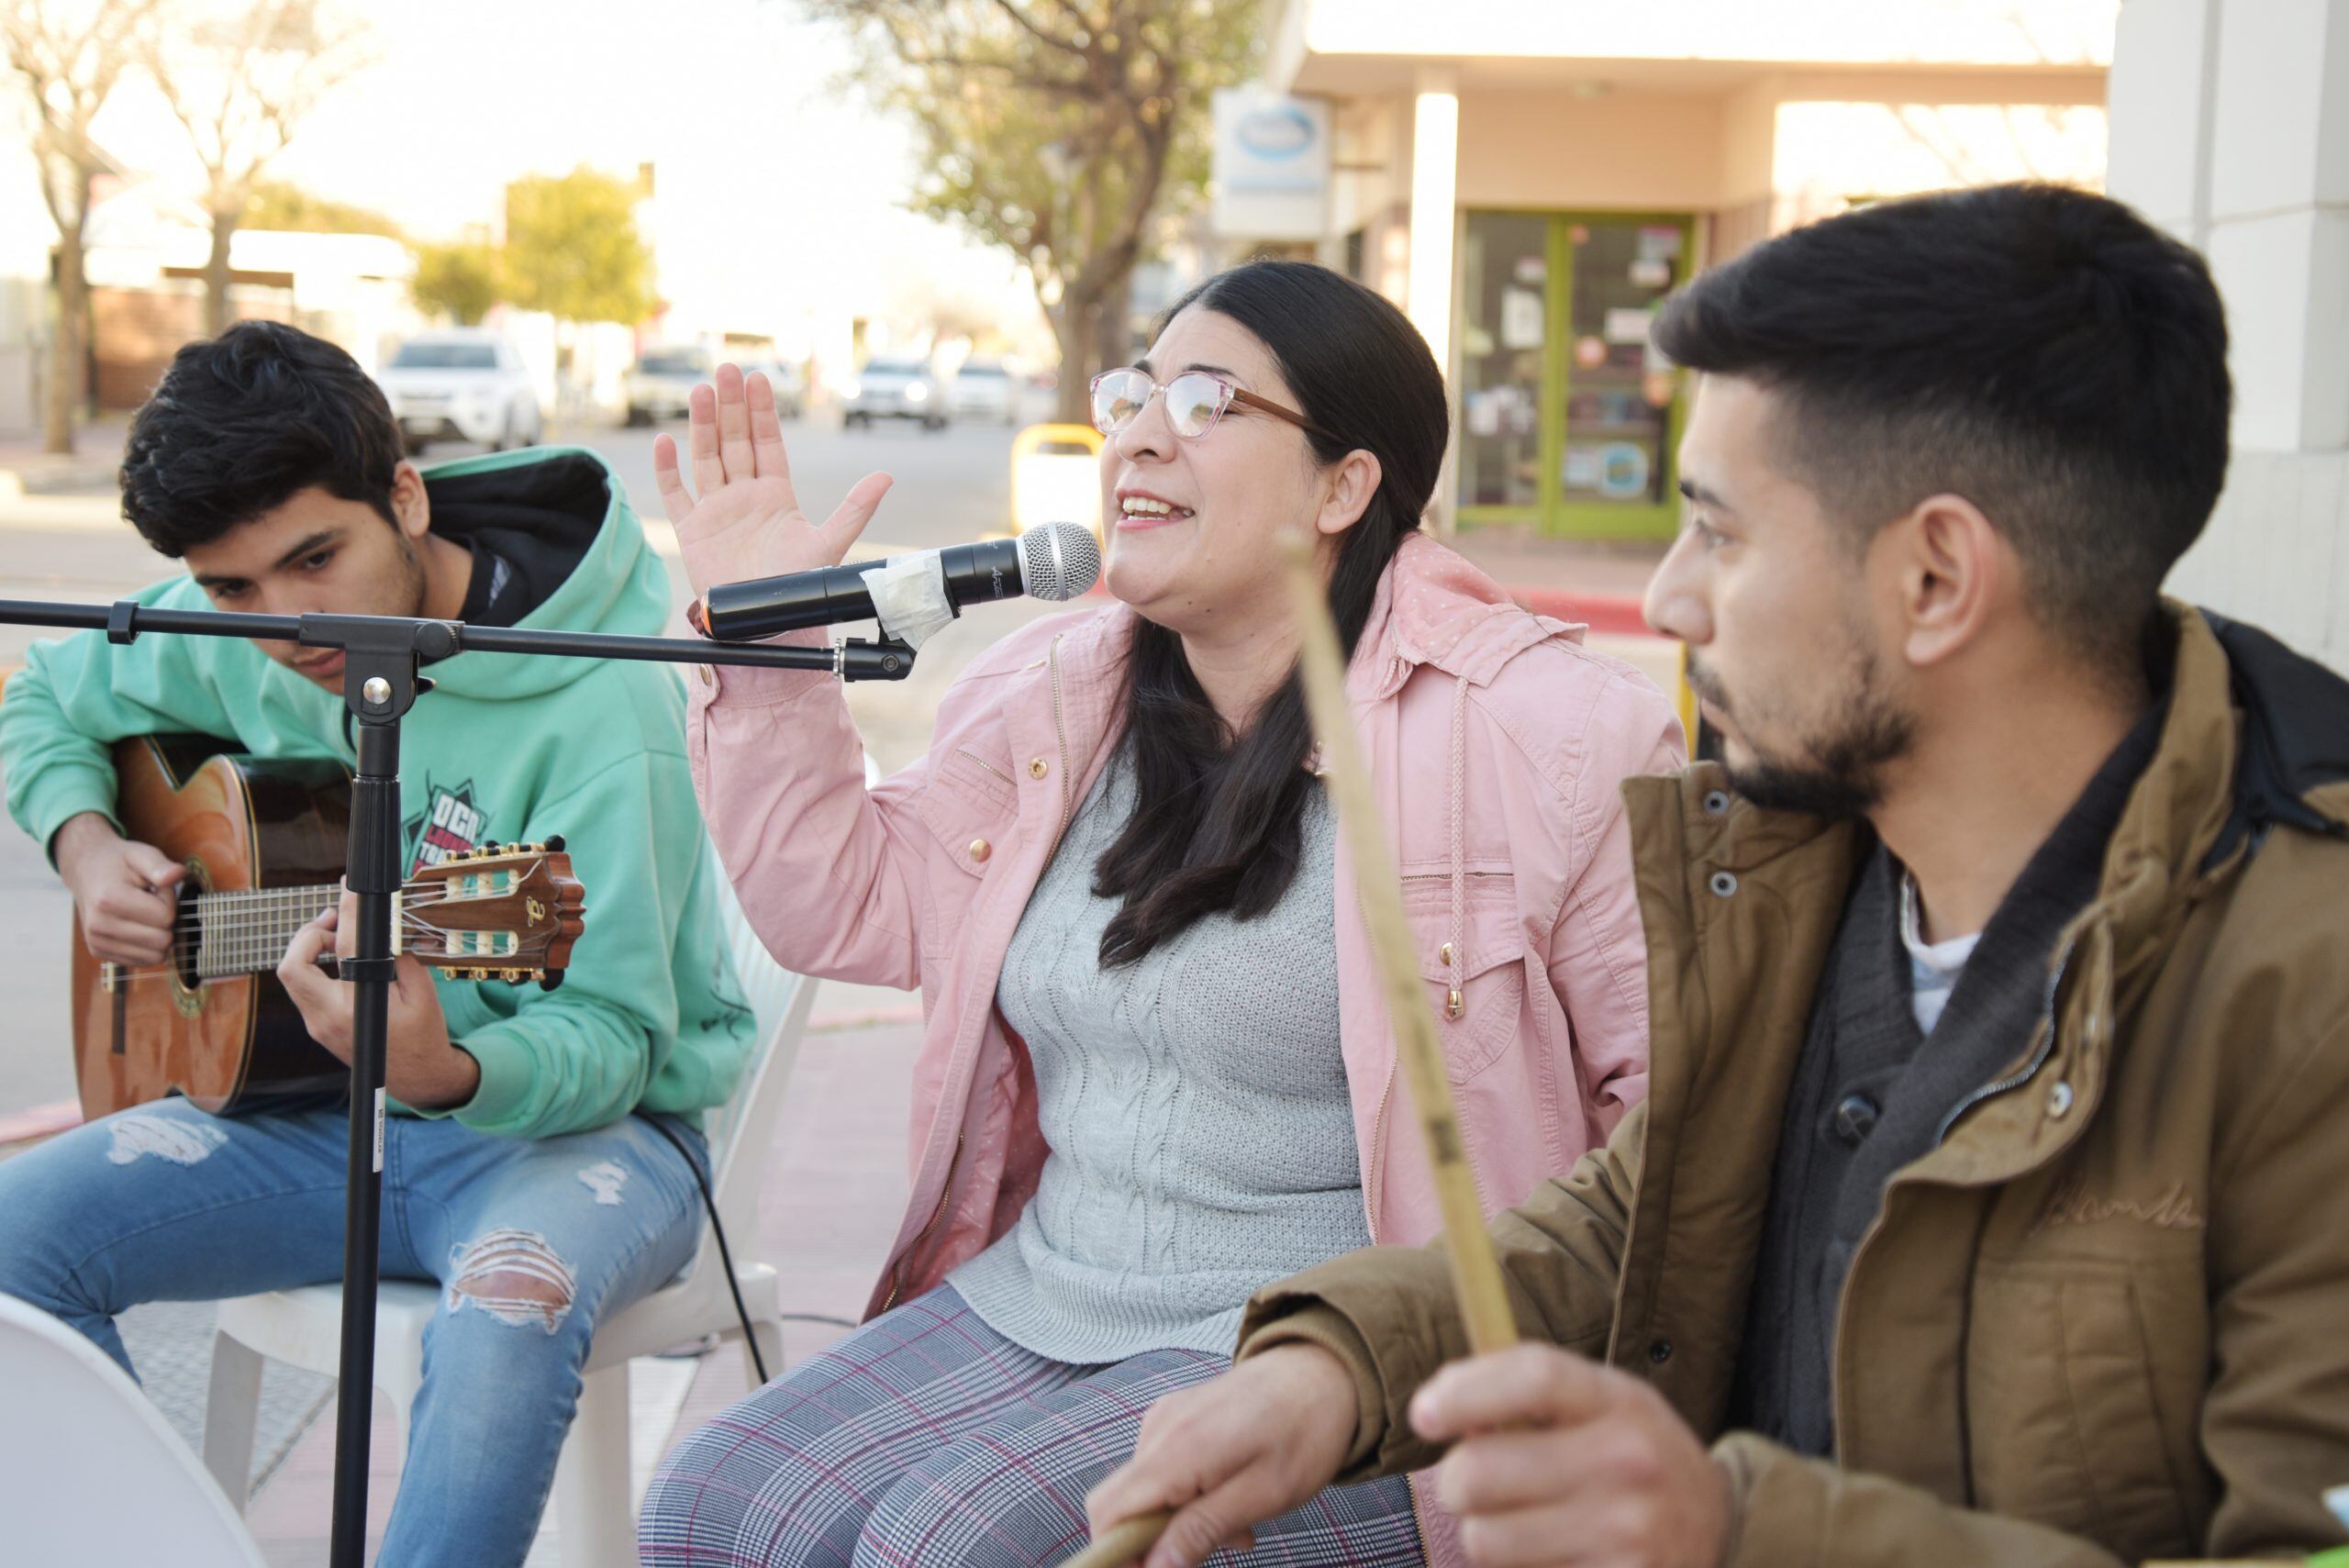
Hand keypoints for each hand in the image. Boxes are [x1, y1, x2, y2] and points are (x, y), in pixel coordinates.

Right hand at [58, 813, 184, 965]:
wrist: (85, 871)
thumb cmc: (119, 862)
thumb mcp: (141, 854)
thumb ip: (160, 865)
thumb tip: (178, 874)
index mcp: (109, 900)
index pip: (166, 917)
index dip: (168, 901)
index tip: (154, 889)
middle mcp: (99, 926)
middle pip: (163, 940)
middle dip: (165, 920)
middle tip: (150, 902)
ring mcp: (97, 943)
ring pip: (156, 956)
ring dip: (157, 934)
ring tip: (142, 913)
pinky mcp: (100, 953)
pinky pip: (143, 961)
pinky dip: (147, 945)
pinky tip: (134, 925)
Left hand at [277, 890, 479, 1110]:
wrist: (418, 1079)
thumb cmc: (424, 1036)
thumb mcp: (422, 992)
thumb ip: (400, 955)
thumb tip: (383, 920)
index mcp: (356, 1008)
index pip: (344, 946)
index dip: (347, 911)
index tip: (351, 888)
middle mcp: (327, 1018)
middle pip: (291, 966)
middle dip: (309, 934)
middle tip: (336, 919)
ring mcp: (317, 1025)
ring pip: (293, 976)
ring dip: (311, 949)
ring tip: (341, 935)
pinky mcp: (317, 1026)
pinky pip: (305, 987)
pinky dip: (317, 966)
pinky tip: (341, 958)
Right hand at [652, 362, 893, 603]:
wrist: (766, 625)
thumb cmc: (797, 586)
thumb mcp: (830, 543)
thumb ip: (855, 509)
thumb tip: (887, 476)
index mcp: (776, 495)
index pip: (767, 443)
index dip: (762, 412)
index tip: (759, 380)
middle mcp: (744, 496)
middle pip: (735, 441)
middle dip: (732, 406)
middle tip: (727, 370)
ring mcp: (716, 511)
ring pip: (706, 458)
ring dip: (703, 425)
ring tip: (702, 391)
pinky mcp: (692, 531)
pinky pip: (676, 495)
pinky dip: (669, 470)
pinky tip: (666, 442)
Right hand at [1085, 1343, 1361, 1567]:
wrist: (1326, 1370)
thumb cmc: (1305, 1432)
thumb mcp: (1263, 1494)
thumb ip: (1202, 1530)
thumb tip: (1154, 1567)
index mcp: (1176, 1448)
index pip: (1109, 1510)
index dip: (1116, 1553)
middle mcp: (1159, 1428)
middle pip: (1120, 1503)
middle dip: (1154, 1541)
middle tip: (1214, 1552)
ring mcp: (1166, 1418)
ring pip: (1146, 1492)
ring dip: (1180, 1522)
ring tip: (1240, 1530)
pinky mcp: (1177, 1416)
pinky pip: (1163, 1470)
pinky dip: (1188, 1496)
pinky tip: (1231, 1501)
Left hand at [1412, 1345, 1731, 1567]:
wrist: (1714, 1522)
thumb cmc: (1627, 1450)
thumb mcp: (1598, 1400)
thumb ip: (1525, 1392)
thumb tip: (1438, 1408)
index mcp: (1619, 1401)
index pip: (1533, 1377)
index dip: (1463, 1393)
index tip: (1423, 1414)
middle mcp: (1628, 1464)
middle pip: (1479, 1472)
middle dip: (1455, 1480)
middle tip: (1472, 1482)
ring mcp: (1627, 1535)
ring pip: (1484, 1540)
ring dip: (1483, 1534)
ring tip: (1520, 1521)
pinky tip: (1550, 1554)